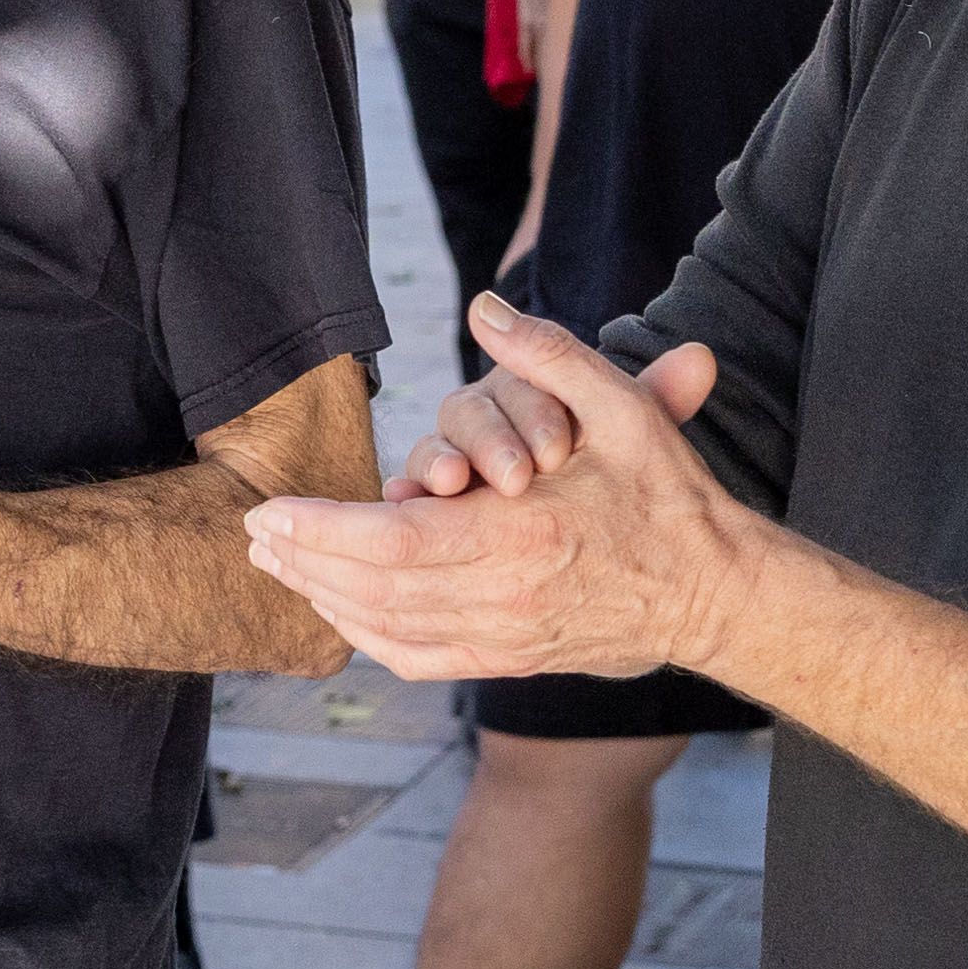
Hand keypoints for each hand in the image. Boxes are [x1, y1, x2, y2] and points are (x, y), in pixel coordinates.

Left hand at [237, 294, 753, 678]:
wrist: (716, 593)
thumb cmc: (669, 497)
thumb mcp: (624, 411)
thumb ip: (550, 356)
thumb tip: (484, 306)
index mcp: (518, 536)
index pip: (388, 539)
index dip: (318, 529)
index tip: (268, 511)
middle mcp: (501, 597)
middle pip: (369, 587)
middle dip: (301, 560)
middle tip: (251, 534)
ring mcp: (503, 638)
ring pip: (384, 627)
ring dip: (321, 596)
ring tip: (276, 564)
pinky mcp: (509, 662)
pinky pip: (416, 657)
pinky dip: (366, 636)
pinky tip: (336, 610)